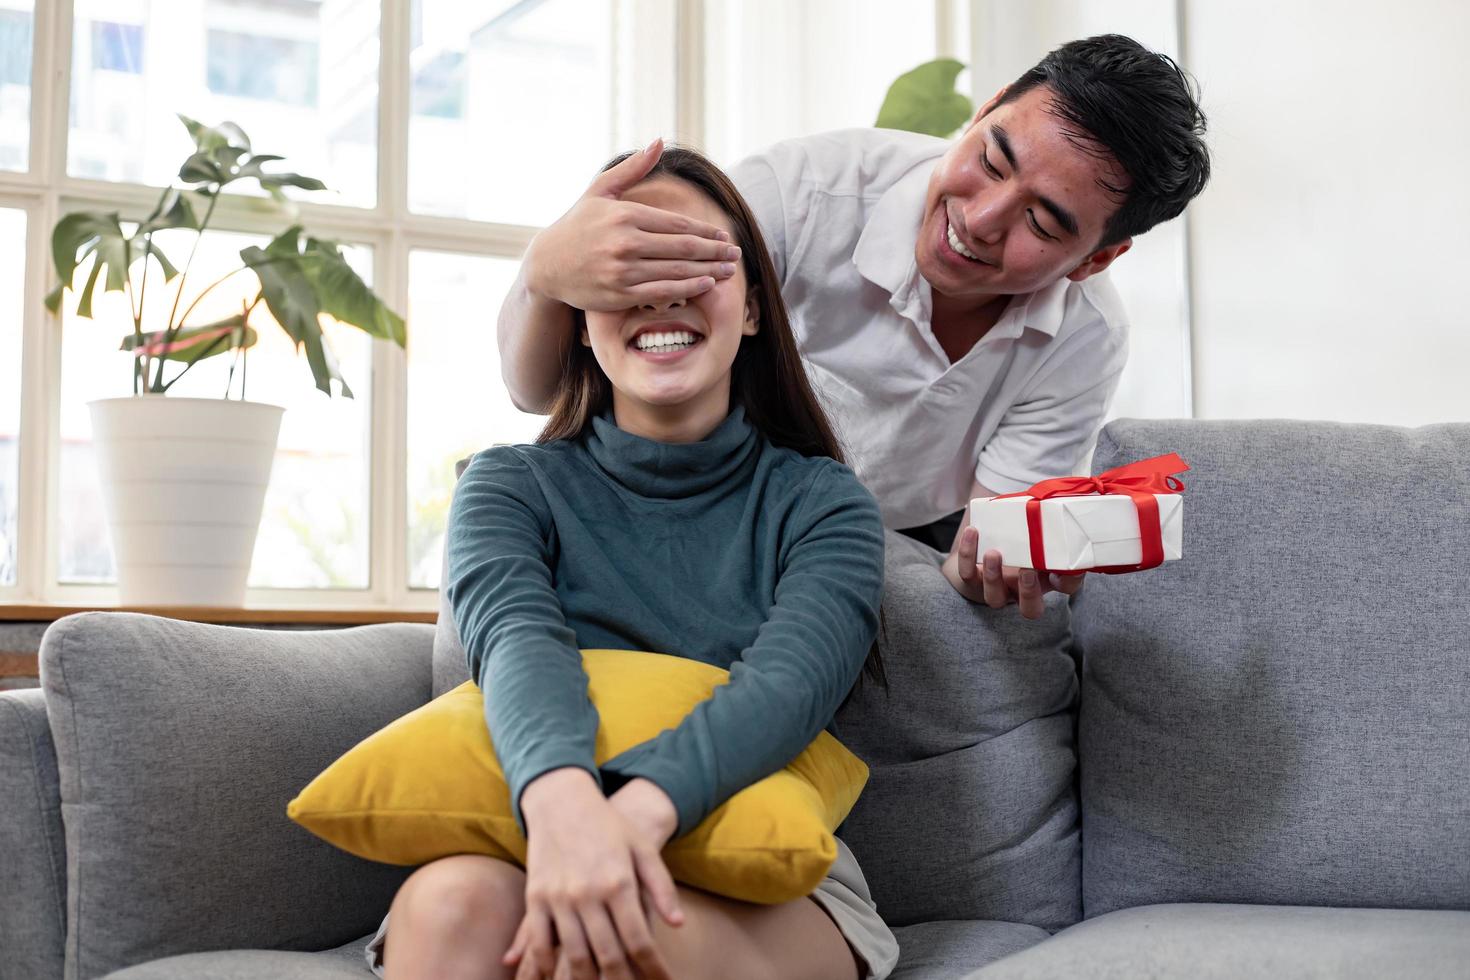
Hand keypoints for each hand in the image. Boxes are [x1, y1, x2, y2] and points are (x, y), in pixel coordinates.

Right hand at [504, 768, 680, 979]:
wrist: (562, 799)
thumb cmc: (609, 824)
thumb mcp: (643, 848)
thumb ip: (661, 886)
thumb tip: (678, 924)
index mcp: (619, 882)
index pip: (639, 940)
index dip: (653, 969)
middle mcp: (589, 894)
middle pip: (608, 956)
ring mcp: (560, 897)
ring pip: (575, 955)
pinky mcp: (536, 897)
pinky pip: (540, 942)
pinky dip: (546, 966)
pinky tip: (555, 979)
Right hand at [523, 137, 741, 312]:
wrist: (546, 265)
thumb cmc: (577, 225)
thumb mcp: (600, 191)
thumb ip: (632, 168)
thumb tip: (659, 141)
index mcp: (624, 215)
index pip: (677, 224)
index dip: (705, 231)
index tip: (724, 235)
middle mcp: (624, 243)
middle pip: (683, 248)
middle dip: (714, 251)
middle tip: (736, 253)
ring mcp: (622, 271)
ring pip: (676, 271)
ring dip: (708, 270)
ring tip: (728, 270)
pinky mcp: (619, 294)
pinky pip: (662, 291)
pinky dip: (688, 288)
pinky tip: (707, 284)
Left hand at [942, 526, 1084, 618]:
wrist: (981, 542)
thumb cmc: (1016, 532)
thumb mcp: (1037, 525)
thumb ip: (1049, 515)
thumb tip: (1065, 492)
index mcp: (1045, 578)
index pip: (1067, 587)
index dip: (1070, 581)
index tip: (1066, 566)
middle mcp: (1021, 590)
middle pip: (1030, 609)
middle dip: (1029, 592)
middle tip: (1027, 569)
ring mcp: (996, 589)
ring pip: (995, 599)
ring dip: (994, 577)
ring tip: (994, 552)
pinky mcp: (972, 581)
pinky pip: (967, 575)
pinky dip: (969, 554)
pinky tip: (973, 532)